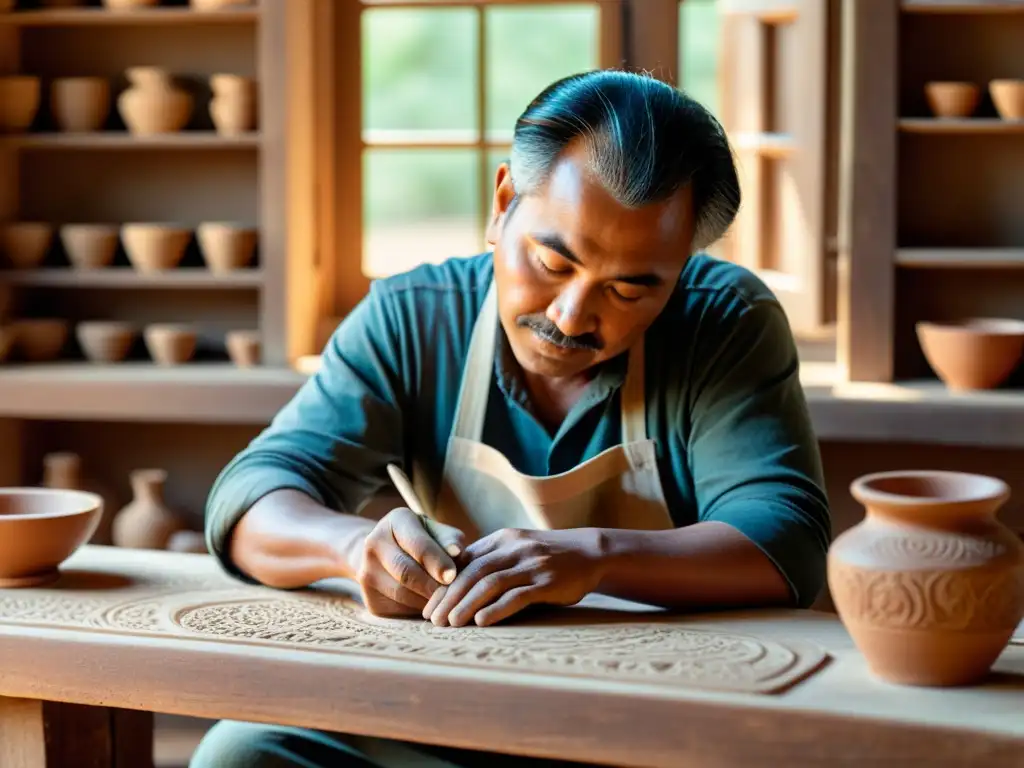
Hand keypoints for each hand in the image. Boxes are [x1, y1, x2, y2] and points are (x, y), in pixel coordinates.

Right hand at [358, 507, 466, 617]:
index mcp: (396, 521)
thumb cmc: (423, 540)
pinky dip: (418, 610)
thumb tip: (457, 553)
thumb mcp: (436, 532)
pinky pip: (398, 610)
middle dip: (433, 585)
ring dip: (428, 601)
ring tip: (446, 600)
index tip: (453, 576)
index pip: (417, 545)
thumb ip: (449, 539)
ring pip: (402, 594)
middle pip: (406, 572)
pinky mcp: (370, 600)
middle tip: (453, 594)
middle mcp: (373, 543)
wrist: (386, 555)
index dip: (437, 562)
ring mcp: (366, 573)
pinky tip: (431, 606)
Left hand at [422, 528, 604, 627]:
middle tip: (433, 620)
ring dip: (467, 605)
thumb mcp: (517, 549)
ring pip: (490, 584)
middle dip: (449, 597)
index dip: (443, 583)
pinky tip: (482, 622)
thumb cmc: (547, 556)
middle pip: (472, 573)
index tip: (428, 605)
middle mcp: (514, 549)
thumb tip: (455, 584)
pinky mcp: (547, 582)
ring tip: (451, 624)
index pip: (464, 561)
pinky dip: (497, 609)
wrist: (590, 552)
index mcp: (502, 539)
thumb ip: (491, 560)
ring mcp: (531, 565)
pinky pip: (517, 596)